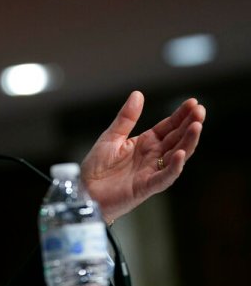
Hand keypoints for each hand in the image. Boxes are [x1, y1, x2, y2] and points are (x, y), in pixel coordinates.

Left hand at [81, 91, 204, 222]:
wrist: (85, 191)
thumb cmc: (97, 166)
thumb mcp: (111, 136)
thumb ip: (126, 118)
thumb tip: (138, 94)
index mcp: (145, 143)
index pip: (168, 127)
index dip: (180, 115)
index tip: (193, 102)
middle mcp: (153, 157)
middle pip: (177, 139)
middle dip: (190, 125)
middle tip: (200, 110)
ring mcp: (152, 171)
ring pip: (177, 156)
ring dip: (188, 142)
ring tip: (197, 126)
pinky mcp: (146, 187)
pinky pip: (164, 177)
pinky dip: (174, 167)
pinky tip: (181, 154)